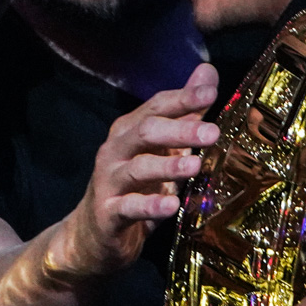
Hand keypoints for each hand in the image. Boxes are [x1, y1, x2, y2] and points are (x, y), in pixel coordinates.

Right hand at [49, 64, 218, 278]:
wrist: (93, 234)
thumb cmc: (134, 186)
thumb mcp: (161, 148)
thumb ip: (184, 112)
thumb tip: (208, 71)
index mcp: (130, 130)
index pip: (156, 107)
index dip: (183, 98)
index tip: (211, 92)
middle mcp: (116, 150)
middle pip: (145, 132)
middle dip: (179, 130)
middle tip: (212, 133)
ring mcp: (109, 182)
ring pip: (137, 168)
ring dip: (167, 167)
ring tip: (195, 165)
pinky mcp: (108, 214)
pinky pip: (129, 207)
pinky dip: (150, 205)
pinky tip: (172, 205)